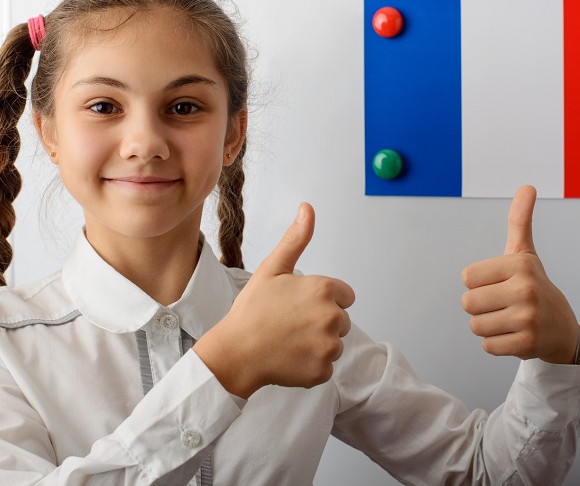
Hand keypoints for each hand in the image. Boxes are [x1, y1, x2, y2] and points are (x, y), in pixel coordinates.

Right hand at [194, 203, 354, 397]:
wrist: (235, 352)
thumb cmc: (251, 310)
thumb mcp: (272, 268)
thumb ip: (296, 239)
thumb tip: (307, 208)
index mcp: (324, 289)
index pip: (344, 296)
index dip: (323, 300)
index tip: (299, 305)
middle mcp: (333, 317)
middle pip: (341, 320)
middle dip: (321, 322)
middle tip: (290, 323)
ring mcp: (329, 346)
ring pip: (334, 343)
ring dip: (318, 344)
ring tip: (288, 341)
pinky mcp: (322, 371)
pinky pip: (325, 367)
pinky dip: (311, 365)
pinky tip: (290, 358)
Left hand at [460, 185, 579, 363]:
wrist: (562, 328)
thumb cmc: (534, 286)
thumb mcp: (525, 252)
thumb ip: (519, 220)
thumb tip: (527, 186)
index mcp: (520, 264)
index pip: (467, 278)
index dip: (478, 284)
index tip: (500, 284)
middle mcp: (525, 289)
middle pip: (468, 303)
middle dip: (480, 308)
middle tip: (503, 305)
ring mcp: (528, 317)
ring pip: (476, 326)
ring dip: (487, 326)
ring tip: (509, 320)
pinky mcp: (527, 343)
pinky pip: (488, 345)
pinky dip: (496, 343)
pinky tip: (514, 335)